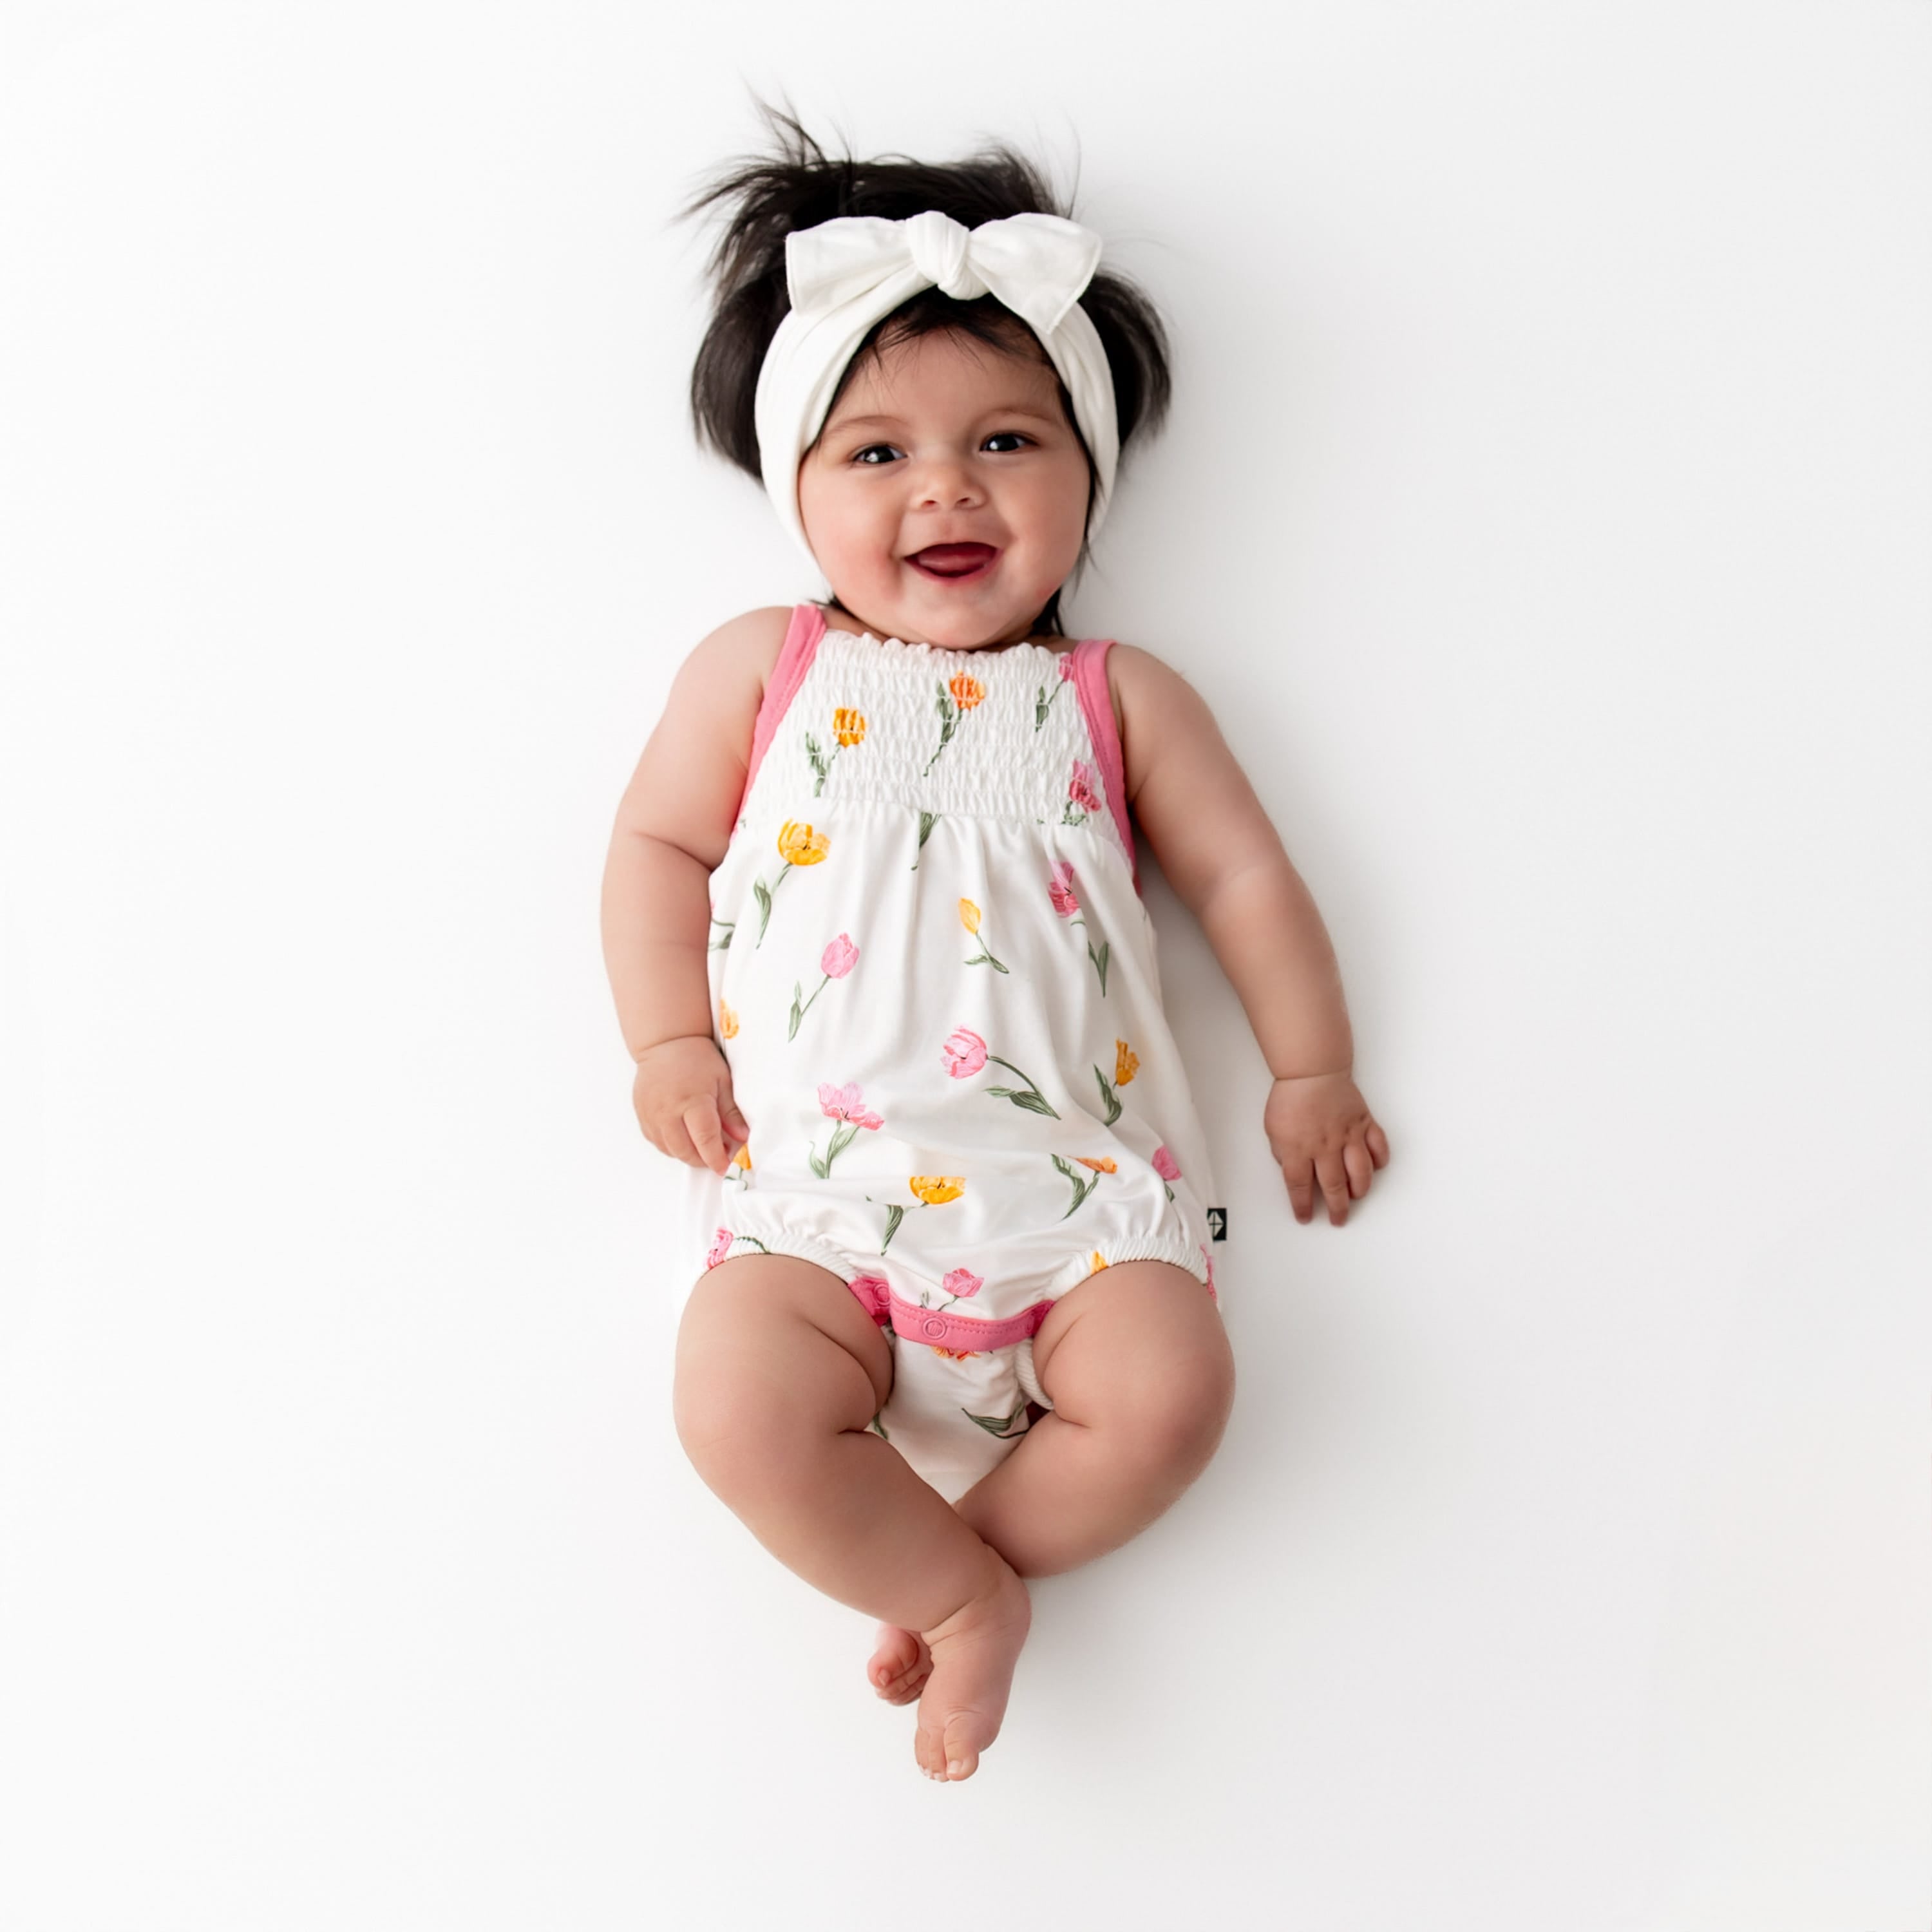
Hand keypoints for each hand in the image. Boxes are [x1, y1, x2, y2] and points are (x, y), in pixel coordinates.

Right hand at [631, 1035, 751, 1176]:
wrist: (666, 1043)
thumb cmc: (697, 1059)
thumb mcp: (722, 1081)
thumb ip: (731, 1112)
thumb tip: (743, 1137)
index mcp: (692, 1101)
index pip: (705, 1140)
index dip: (716, 1158)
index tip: (726, 1167)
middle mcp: (667, 1111)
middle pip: (685, 1151)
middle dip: (703, 1160)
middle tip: (717, 1156)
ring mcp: (651, 1115)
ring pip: (669, 1150)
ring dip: (687, 1155)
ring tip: (702, 1146)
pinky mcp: (641, 1116)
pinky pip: (657, 1142)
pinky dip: (672, 1146)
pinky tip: (684, 1138)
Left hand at [1264, 1071, 1389, 1225]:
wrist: (1312, 1071)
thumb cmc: (1290, 1098)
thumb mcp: (1273, 1130)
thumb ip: (1283, 1154)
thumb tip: (1293, 1172)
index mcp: (1298, 1148)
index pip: (1300, 1187)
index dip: (1302, 1206)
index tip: (1305, 1217)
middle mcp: (1325, 1146)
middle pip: (1334, 1186)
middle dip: (1336, 1208)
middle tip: (1338, 1219)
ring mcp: (1348, 1135)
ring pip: (1361, 1172)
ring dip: (1359, 1190)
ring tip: (1355, 1197)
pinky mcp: (1364, 1123)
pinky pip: (1378, 1147)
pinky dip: (1380, 1160)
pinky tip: (1375, 1168)